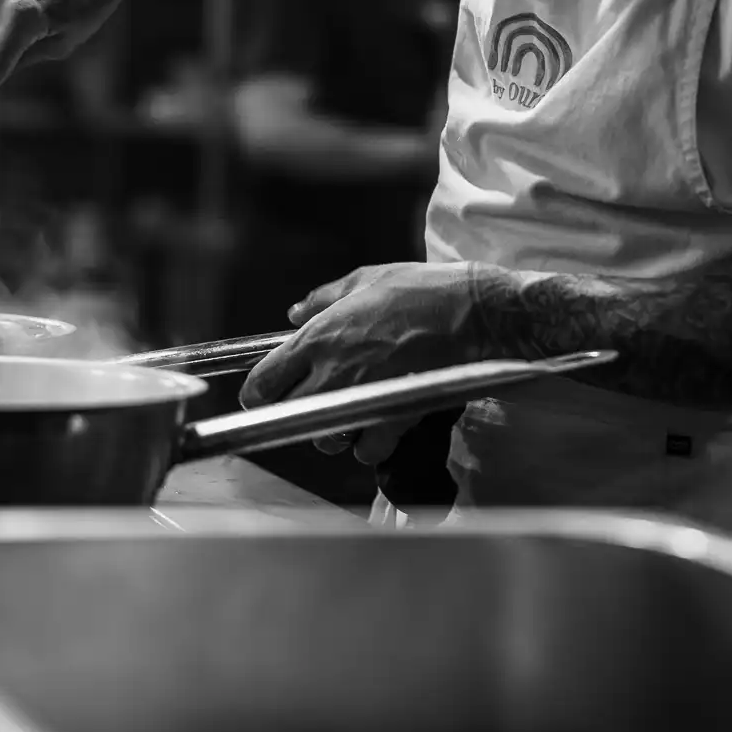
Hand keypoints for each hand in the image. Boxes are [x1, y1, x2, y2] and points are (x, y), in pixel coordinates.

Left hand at [239, 262, 486, 465]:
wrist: (472, 314)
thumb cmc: (422, 290)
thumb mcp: (367, 279)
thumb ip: (323, 298)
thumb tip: (294, 311)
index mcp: (317, 338)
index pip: (262, 383)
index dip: (258, 392)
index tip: (266, 392)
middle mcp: (331, 374)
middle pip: (288, 415)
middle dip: (297, 411)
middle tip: (315, 397)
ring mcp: (360, 401)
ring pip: (324, 439)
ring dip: (334, 430)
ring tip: (353, 409)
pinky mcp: (391, 420)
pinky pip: (365, 452)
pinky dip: (370, 445)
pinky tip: (382, 424)